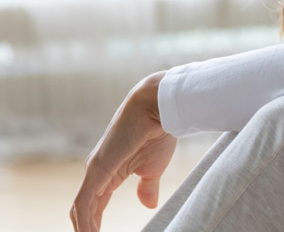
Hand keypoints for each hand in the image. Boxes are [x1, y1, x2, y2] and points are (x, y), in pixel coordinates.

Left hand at [70, 72, 176, 231]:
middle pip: (83, 209)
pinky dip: (85, 222)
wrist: (158, 108)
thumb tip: (148, 205)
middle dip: (86, 228)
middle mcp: (96, 172)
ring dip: (84, 228)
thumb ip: (147, 187)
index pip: (94, 205)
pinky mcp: (97, 169)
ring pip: (80, 209)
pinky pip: (84, 203)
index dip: (94, 224)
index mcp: (109, 173)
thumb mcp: (153, 168)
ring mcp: (94, 171)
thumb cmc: (157, 132)